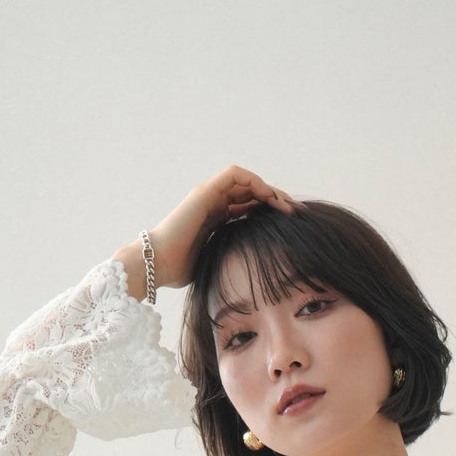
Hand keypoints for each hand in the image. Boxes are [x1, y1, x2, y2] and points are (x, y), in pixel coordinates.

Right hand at [130, 165, 298, 292]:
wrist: (158, 265)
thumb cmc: (181, 271)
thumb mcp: (218, 264)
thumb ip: (233, 260)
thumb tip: (255, 280)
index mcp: (217, 219)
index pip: (250, 207)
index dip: (271, 212)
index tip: (292, 225)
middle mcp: (213, 204)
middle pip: (252, 192)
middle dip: (276, 200)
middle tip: (297, 213)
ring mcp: (208, 196)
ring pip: (246, 181)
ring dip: (270, 190)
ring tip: (287, 206)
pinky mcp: (205, 192)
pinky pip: (235, 175)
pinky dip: (255, 182)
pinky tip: (269, 198)